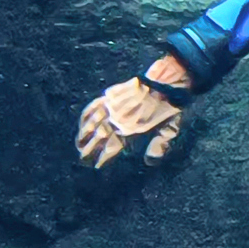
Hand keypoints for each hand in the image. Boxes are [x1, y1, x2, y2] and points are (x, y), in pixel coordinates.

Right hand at [76, 54, 195, 167]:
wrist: (166, 82)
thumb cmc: (170, 107)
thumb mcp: (170, 129)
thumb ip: (159, 146)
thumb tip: (149, 162)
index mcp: (131, 129)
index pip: (111, 148)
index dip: (102, 158)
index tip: (96, 165)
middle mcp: (118, 118)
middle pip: (98, 136)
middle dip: (88, 148)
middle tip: (82, 157)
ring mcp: (113, 106)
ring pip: (93, 122)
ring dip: (83, 134)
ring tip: (78, 144)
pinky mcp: (112, 95)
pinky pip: (94, 105)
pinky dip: (86, 114)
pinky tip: (82, 121)